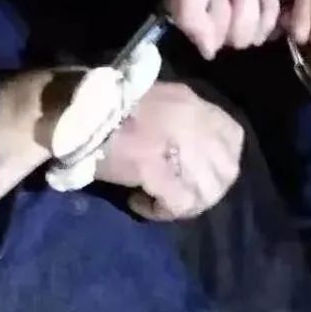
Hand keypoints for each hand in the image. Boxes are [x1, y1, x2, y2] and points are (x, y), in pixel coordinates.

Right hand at [95, 82, 244, 220]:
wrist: (76, 112)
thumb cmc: (109, 106)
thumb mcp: (159, 99)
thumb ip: (183, 119)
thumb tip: (197, 148)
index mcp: (192, 102)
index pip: (234, 136)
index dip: (225, 160)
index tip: (203, 172)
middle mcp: (193, 121)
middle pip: (226, 169)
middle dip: (209, 190)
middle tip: (182, 195)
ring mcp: (178, 145)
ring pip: (207, 191)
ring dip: (186, 204)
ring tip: (159, 202)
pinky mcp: (156, 169)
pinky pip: (178, 204)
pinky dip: (161, 212)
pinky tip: (139, 204)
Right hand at [170, 0, 288, 58]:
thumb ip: (190, 17)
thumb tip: (208, 52)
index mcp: (196, 11)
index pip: (210, 41)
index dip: (218, 20)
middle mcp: (219, 15)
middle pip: (237, 40)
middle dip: (242, 10)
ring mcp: (246, 11)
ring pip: (258, 34)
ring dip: (259, 4)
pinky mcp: (269, 3)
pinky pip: (275, 24)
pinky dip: (273, 3)